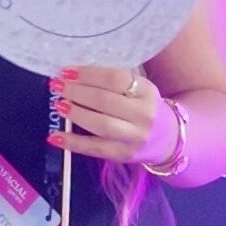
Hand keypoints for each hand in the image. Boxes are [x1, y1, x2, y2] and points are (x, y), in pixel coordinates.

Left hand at [47, 65, 175, 165]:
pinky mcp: (124, 154)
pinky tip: (55, 137)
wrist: (169, 139)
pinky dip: (73, 143)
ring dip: (76, 114)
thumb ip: (111, 81)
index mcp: (146, 91)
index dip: (87, 74)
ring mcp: (135, 136)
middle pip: (105, 101)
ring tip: (59, 105)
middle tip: (57, 86)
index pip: (115, 78)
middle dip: (76, 92)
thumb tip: (71, 74)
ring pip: (101, 125)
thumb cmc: (142, 107)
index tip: (66, 71)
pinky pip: (95, 149)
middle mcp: (143, 114)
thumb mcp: (137, 89)